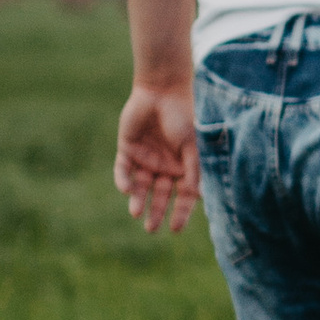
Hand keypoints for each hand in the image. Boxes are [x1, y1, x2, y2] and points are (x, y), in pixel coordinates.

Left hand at [114, 81, 200, 234]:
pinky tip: (127, 190)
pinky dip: (124, 180)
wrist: (162, 90)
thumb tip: (196, 198)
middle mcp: (164, 166)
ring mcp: (145, 158)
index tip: (176, 229)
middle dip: (156, 211)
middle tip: (151, 229)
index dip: (180, 213)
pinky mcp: (127, 149)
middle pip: (159, 195)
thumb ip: (193, 171)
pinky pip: (123, 170)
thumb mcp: (192, 146)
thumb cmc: (183, 116)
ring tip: (136, 213)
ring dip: (138, 200)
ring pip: (141, 186)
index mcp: (183, 167)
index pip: (182, 196)